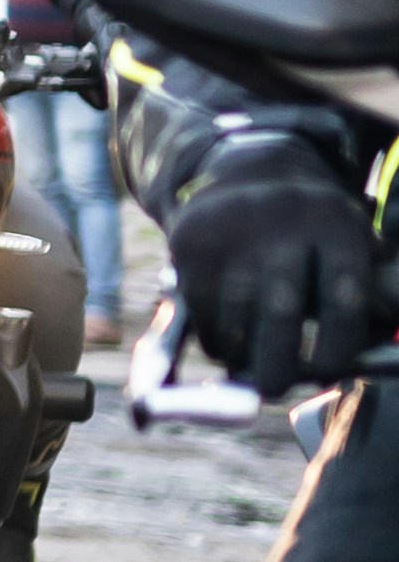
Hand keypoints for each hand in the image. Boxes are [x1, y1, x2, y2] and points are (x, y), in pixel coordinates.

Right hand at [169, 134, 388, 390]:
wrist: (249, 173)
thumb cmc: (312, 236)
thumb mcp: (349, 249)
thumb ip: (370, 300)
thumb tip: (368, 359)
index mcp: (340, 224)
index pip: (343, 298)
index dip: (337, 346)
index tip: (325, 373)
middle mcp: (288, 218)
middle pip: (281, 311)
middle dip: (278, 363)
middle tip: (274, 388)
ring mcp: (234, 226)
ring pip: (234, 314)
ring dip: (239, 353)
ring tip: (246, 362)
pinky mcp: (192, 238)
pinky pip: (199, 308)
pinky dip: (212, 335)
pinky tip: (225, 337)